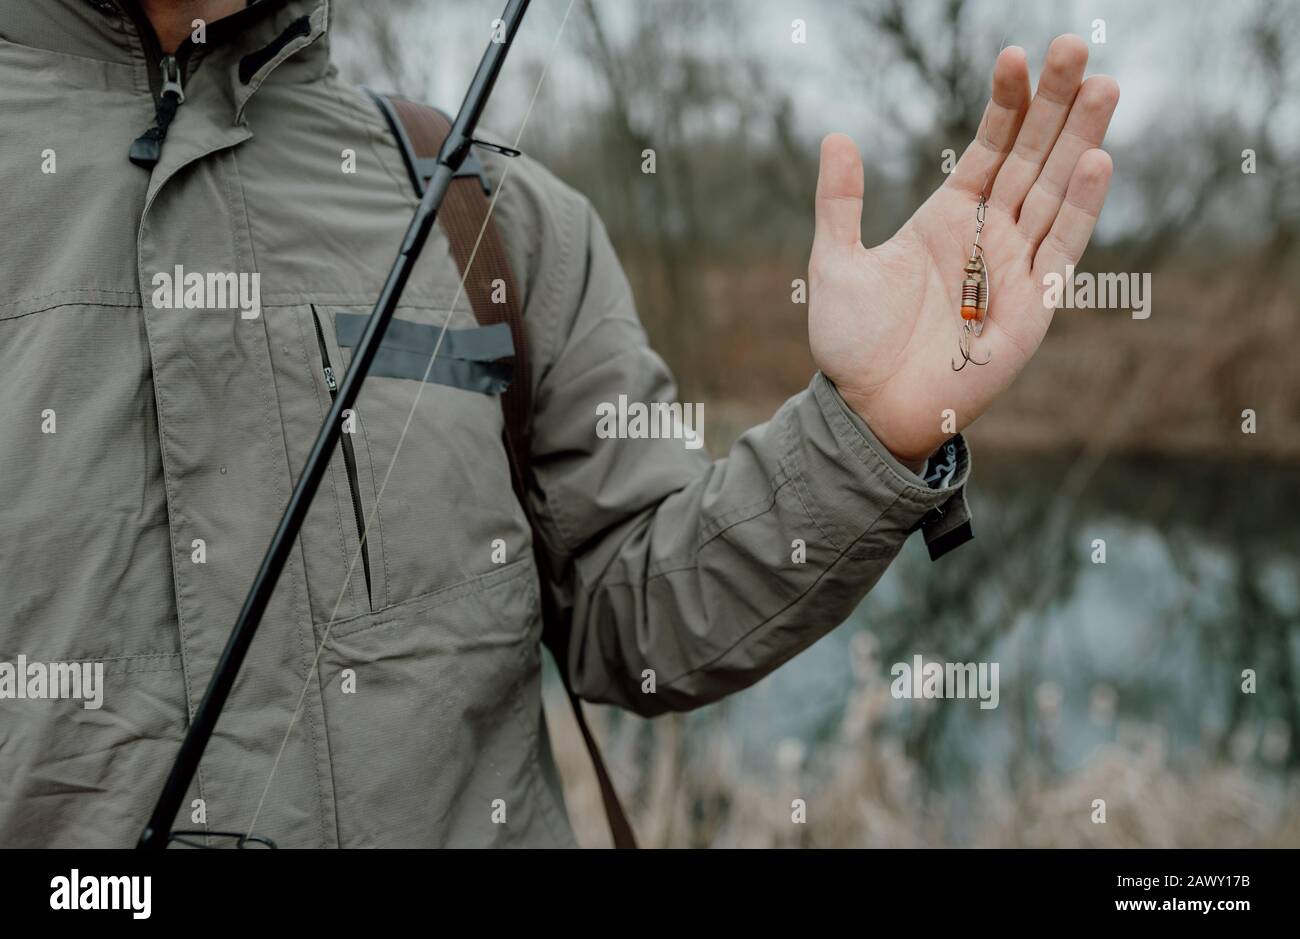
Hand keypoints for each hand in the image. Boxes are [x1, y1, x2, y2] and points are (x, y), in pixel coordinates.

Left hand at [808, 35, 1118, 463]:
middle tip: (1074, 46)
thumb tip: (835, 136)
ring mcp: (1015, 269)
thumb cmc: (852, 344)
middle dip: (1054, 104)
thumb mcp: (834, 262)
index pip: (990, 147)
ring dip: (1080, 140)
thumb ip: (840, 202)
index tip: (1015, 54)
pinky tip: (1098, 159)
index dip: (1005, 103)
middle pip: (1033, 158)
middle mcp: (990, 237)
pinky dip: (1082, 208)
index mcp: (949, 219)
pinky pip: (1062, 251)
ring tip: (1102, 84)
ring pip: (1057, 193)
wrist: (867, 410)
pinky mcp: (1031, 307)